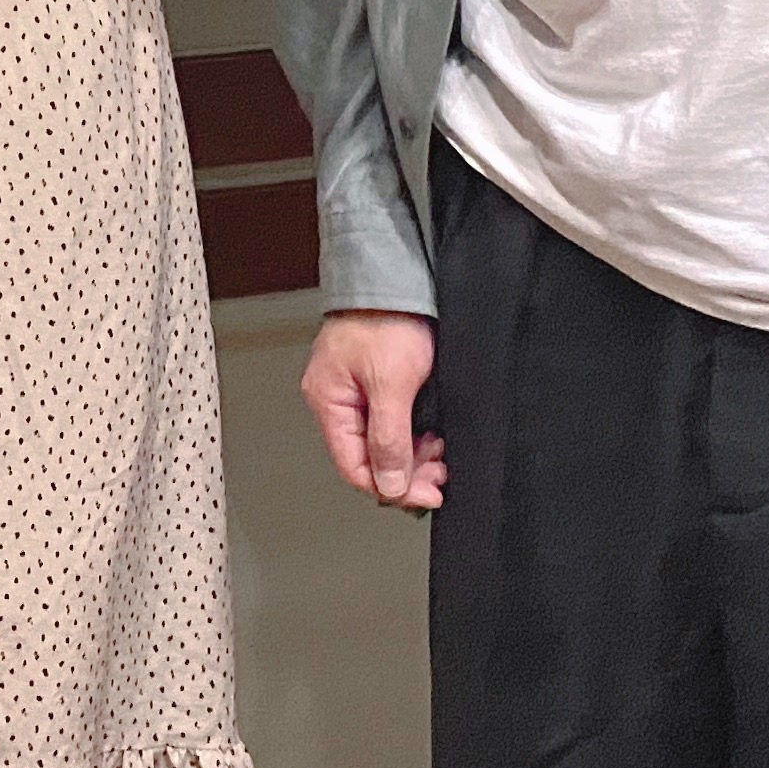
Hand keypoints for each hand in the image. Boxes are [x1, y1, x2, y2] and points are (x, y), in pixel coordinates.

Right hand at [304, 309, 442, 510]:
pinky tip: (433, 435)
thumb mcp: (391, 384)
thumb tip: (388, 485)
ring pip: (384, 442)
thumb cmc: (388, 317)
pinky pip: (393, 423)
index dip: (391, 487)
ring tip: (440, 452)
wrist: (400, 274)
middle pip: (369, 458)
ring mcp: (358, 391)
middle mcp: (338, 399)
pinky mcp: (379, 381)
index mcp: (328, 401)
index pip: (354, 466)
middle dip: (407, 471)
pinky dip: (415, 434)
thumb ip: (388, 439)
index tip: (427, 493)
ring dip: (414, 455)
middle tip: (440, 473)